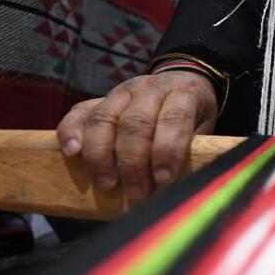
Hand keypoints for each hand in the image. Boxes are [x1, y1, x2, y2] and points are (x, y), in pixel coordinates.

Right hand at [57, 72, 217, 203]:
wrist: (181, 81)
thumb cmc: (193, 114)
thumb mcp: (204, 127)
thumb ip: (193, 150)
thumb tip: (182, 186)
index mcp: (182, 93)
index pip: (174, 118)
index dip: (167, 150)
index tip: (164, 179)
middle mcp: (149, 88)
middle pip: (135, 123)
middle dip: (134, 163)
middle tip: (137, 193)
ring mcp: (121, 92)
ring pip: (104, 119)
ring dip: (102, 156)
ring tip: (107, 184)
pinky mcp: (98, 99)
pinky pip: (79, 112)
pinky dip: (71, 132)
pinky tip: (72, 153)